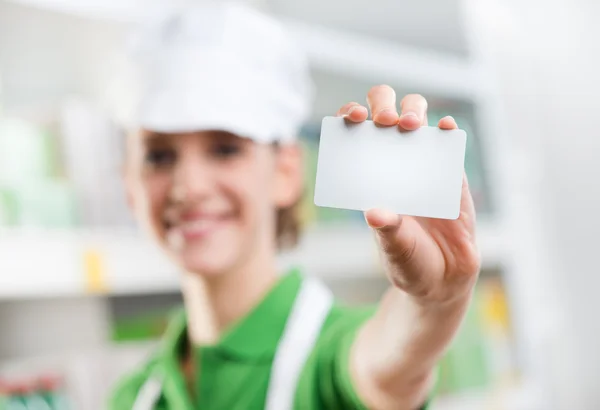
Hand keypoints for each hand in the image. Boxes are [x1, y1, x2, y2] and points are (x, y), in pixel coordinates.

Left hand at [336, 85, 479, 304]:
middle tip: (384, 121)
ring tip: (410, 125)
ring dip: (413, 111)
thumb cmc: (408, 259)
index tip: (353, 119)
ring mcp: (423, 163)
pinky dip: (447, 130)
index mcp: (369, 175)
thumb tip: (374, 213)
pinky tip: (446, 127)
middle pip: (385, 113)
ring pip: (416, 117)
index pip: (354, 133)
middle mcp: (393, 162)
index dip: (351, 116)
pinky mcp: (451, 172)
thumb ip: (387, 230)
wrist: (444, 278)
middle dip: (382, 105)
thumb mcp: (394, 248)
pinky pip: (449, 142)